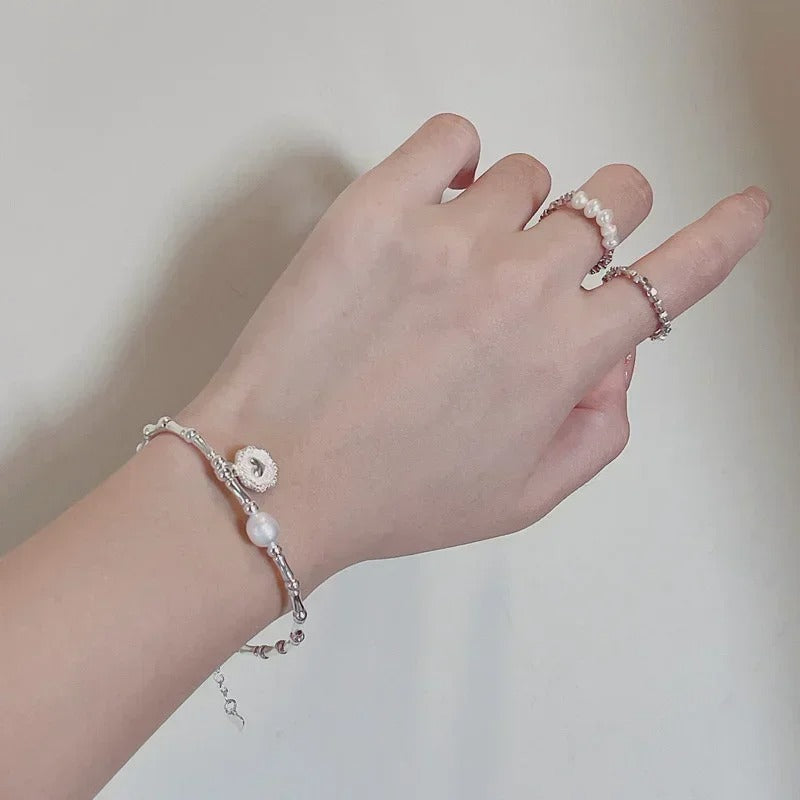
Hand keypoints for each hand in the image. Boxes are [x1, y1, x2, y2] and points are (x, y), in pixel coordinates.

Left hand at [185, 114, 767, 588]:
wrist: (277, 476)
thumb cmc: (392, 495)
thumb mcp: (522, 496)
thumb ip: (597, 430)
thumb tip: (614, 362)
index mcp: (565, 356)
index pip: (674, 279)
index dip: (719, 241)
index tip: (743, 212)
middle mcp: (523, 285)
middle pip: (611, 197)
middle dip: (599, 221)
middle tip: (550, 254)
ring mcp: (451, 236)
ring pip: (528, 174)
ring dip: (511, 212)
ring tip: (456, 265)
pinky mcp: (380, 207)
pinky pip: (452, 137)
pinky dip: (455, 161)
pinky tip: (434, 206)